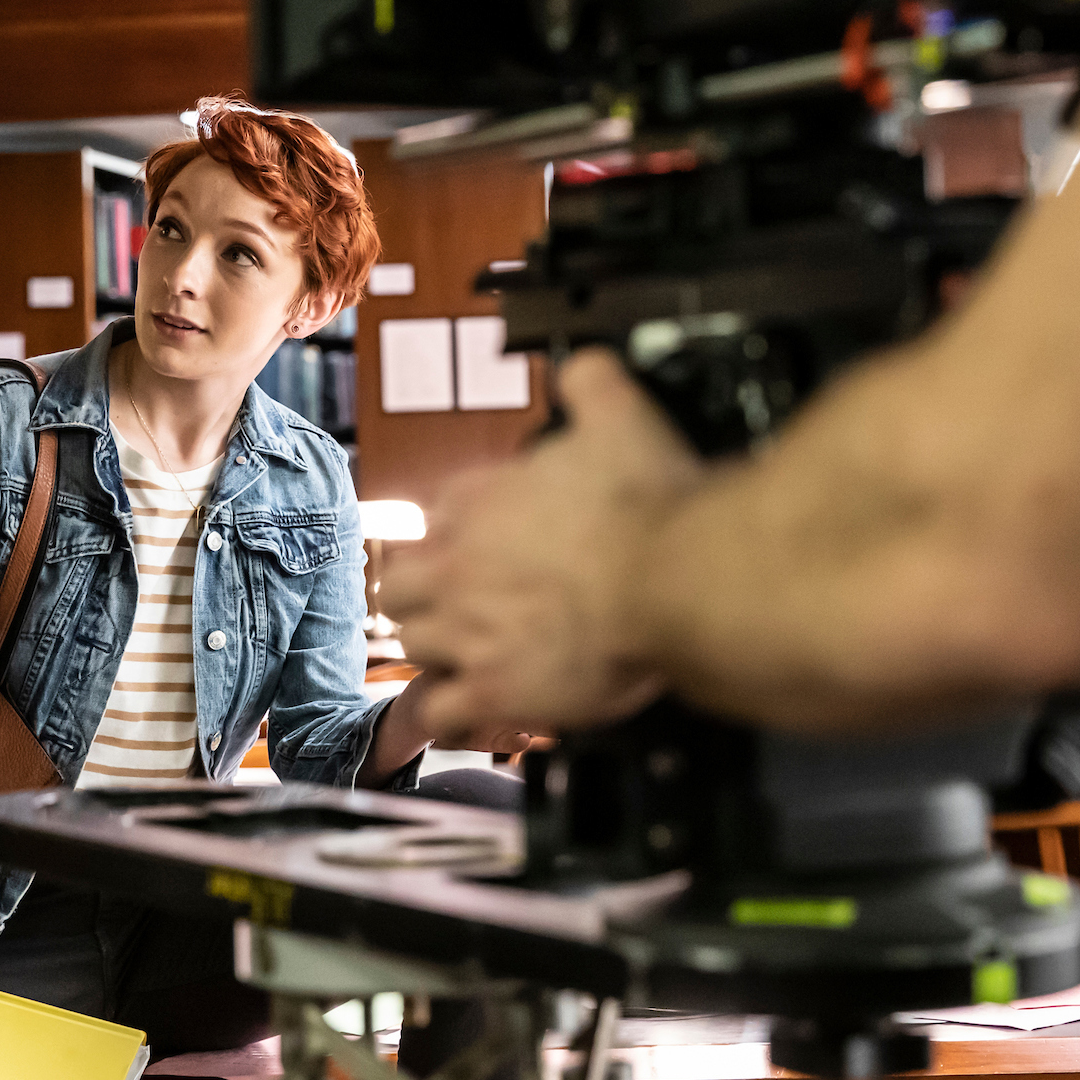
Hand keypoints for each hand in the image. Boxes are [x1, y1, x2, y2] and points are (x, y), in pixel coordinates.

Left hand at [383, 351, 701, 738]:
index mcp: (479, 500)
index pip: (438, 513)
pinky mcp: (491, 689)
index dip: (460, 531)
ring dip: (437, 650)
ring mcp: (468, 630)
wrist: (677, 580)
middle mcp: (458, 563)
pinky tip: (472, 712)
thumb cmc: (651, 505)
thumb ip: (590, 383)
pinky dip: (451, 714)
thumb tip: (579, 365)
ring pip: (413, 644)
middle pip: (402, 583)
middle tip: (460, 604)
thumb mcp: (622, 416)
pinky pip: (440, 711)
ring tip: (469, 657)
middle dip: (425, 593)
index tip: (486, 543)